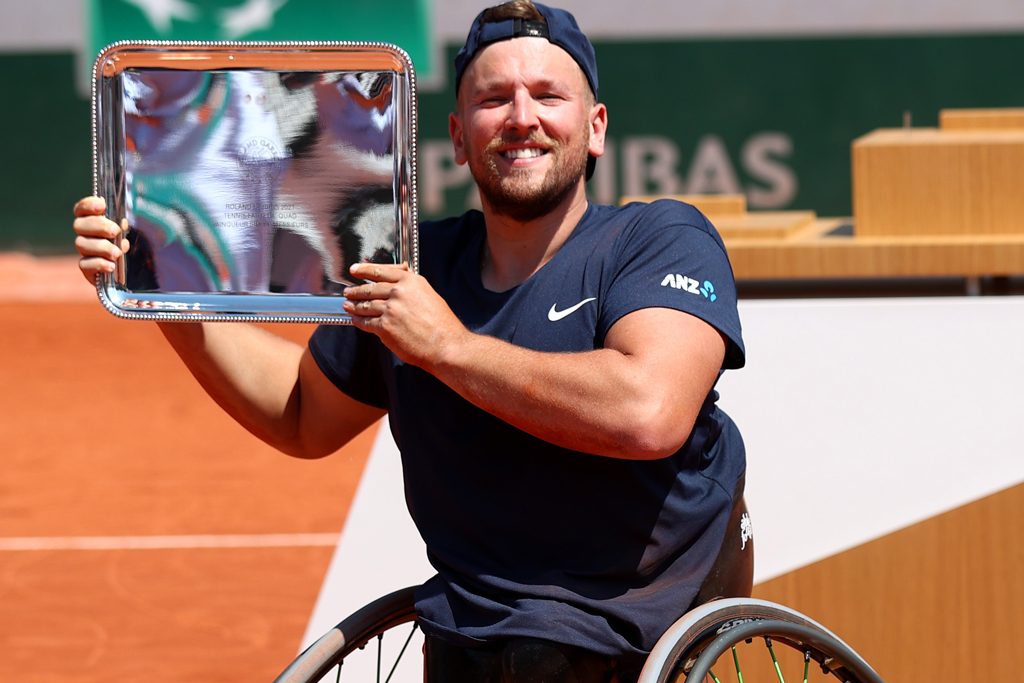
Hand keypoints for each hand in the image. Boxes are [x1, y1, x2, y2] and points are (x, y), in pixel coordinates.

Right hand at [72, 196, 128, 283]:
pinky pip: (84, 264)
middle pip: (79, 225)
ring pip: (81, 244)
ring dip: (101, 247)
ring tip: (117, 253)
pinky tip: (111, 266)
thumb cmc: (124, 245)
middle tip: (115, 231)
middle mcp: (84, 235)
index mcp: (91, 221)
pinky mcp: (87, 268)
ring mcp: (84, 251)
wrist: (125, 272)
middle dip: (98, 226)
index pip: (81, 209)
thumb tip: (122, 222)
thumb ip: (122, 225)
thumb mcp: (127, 232)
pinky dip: (99, 264)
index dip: (88, 204)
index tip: (102, 205)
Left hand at [343, 262, 467, 368]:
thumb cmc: (442, 325)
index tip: (355, 269)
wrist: (445, 345)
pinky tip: (355, 320)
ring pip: (365, 305)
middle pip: (370, 288)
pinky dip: (358, 321)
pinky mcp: (385, 326)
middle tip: (349, 292)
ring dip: (354, 306)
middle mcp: (399, 292)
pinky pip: (366, 322)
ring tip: (348, 305)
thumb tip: (398, 285)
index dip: (364, 269)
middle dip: (356, 290)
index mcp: (411, 282)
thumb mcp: (430, 296)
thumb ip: (412, 288)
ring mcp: (390, 309)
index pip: (380, 271)